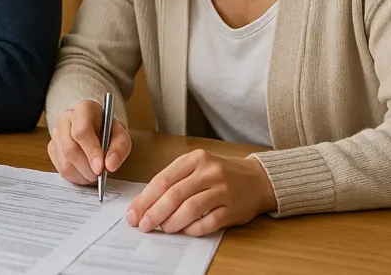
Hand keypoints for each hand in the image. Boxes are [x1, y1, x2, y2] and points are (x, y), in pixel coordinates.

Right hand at [48, 99, 130, 184]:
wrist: (97, 129)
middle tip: (99, 175)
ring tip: (94, 174)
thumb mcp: (121, 136)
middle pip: (70, 149)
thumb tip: (110, 165)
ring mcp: (56, 133)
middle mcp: (66, 118)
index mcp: (84, 109)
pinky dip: (75, 176)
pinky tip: (84, 173)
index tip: (100, 168)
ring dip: (82, 174)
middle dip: (87, 167)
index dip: (91, 151)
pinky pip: (60, 168)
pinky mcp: (52, 147)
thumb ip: (119, 148)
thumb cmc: (108, 130)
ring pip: (65, 161)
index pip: (81, 131)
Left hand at [126, 150, 276, 236]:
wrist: (257, 179)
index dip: (145, 198)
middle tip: (143, 224)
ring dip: (172, 222)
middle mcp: (209, 172)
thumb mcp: (197, 166)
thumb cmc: (220, 174)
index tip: (133, 212)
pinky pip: (208, 222)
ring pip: (190, 209)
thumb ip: (174, 180)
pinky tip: (184, 231)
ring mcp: (222, 190)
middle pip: (174, 194)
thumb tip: (146, 203)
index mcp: (195, 158)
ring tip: (162, 229)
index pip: (164, 179)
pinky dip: (193, 229)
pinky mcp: (233, 209)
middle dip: (154, 212)